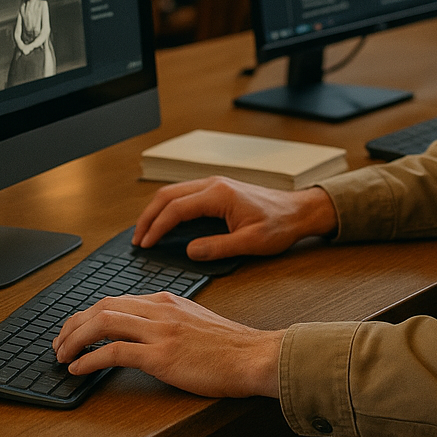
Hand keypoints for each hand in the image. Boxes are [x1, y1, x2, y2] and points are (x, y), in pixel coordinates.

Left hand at [52, 291, 283, 397]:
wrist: (254, 356)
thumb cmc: (230, 347)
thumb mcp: (196, 323)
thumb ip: (171, 322)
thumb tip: (146, 335)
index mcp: (167, 301)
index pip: (116, 300)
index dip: (88, 315)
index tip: (75, 330)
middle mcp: (159, 310)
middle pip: (102, 307)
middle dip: (73, 324)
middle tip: (58, 343)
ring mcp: (159, 331)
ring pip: (102, 323)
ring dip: (74, 340)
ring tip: (61, 355)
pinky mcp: (160, 356)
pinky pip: (113, 352)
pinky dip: (89, 359)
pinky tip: (79, 369)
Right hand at [133, 177, 337, 259]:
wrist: (299, 211)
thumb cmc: (280, 224)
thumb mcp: (250, 243)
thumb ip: (218, 247)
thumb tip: (190, 251)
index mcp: (219, 195)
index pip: (176, 208)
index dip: (157, 227)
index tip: (146, 243)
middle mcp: (213, 184)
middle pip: (167, 195)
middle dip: (148, 217)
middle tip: (137, 239)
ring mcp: (215, 184)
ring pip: (174, 192)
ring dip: (156, 210)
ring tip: (146, 232)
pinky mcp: (218, 190)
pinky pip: (185, 194)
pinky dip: (169, 207)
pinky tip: (166, 222)